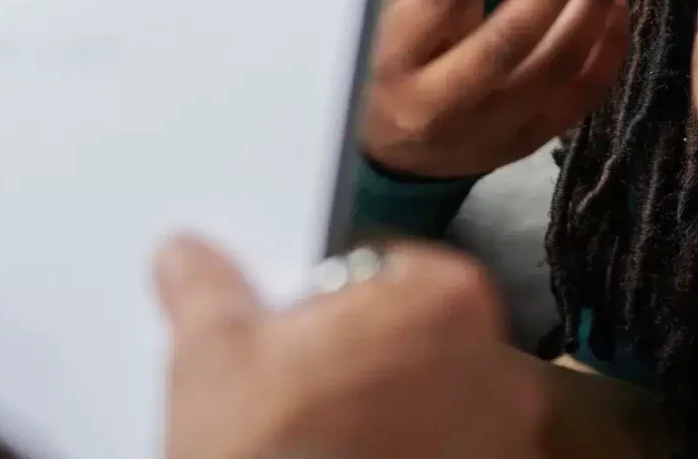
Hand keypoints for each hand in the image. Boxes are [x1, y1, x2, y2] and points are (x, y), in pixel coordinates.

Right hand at [156, 238, 545, 458]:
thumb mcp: (213, 361)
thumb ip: (205, 290)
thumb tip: (186, 259)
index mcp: (442, 298)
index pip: (386, 267)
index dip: (331, 300)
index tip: (300, 333)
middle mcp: (499, 366)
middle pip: (424, 337)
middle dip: (371, 360)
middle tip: (308, 394)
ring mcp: (510, 441)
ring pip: (447, 404)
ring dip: (402, 417)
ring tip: (334, 443)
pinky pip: (461, 452)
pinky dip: (420, 456)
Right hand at [359, 0, 629, 177]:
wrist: (385, 141)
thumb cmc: (397, 39)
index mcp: (392, 46)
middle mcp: (434, 97)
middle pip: (508, 35)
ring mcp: (481, 129)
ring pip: (551, 68)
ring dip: (592, 5)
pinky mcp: (520, 147)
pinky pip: (577, 98)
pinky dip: (606, 47)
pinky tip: (616, 1)